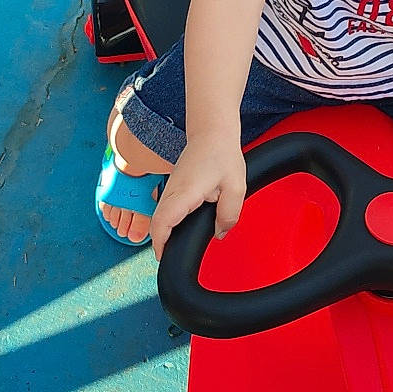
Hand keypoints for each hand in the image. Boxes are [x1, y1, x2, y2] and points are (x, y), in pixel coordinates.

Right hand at [149, 136, 246, 259]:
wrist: (212, 132)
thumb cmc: (222, 154)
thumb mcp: (235, 187)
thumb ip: (229, 214)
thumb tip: (220, 233)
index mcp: (185, 192)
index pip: (163, 221)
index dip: (160, 242)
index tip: (163, 256)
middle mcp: (172, 190)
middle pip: (157, 222)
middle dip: (160, 243)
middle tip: (170, 259)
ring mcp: (170, 187)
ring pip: (159, 215)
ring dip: (163, 232)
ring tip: (173, 249)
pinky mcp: (173, 185)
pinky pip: (165, 208)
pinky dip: (167, 222)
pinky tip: (178, 229)